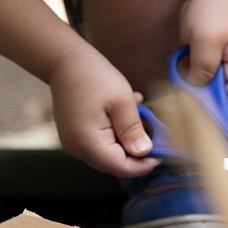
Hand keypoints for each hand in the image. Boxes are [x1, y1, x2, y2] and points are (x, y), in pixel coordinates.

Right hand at [49, 42, 159, 177]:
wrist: (65, 60)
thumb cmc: (94, 76)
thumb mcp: (121, 101)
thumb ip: (133, 130)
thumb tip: (145, 153)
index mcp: (88, 143)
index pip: (121, 168)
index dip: (144, 164)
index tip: (162, 153)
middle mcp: (77, 149)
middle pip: (114, 162)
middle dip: (137, 150)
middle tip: (155, 131)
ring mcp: (74, 142)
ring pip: (109, 151)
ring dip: (127, 137)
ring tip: (140, 114)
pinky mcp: (75, 133)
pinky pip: (100, 139)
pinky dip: (116, 129)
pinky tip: (126, 110)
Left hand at [178, 0, 227, 113]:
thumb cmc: (217, 11)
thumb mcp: (207, 38)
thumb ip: (203, 68)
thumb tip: (194, 92)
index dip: (217, 113)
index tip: (196, 107)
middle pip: (218, 106)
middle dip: (198, 101)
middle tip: (183, 86)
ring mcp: (220, 73)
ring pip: (204, 96)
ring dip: (189, 87)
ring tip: (183, 66)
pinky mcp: (207, 67)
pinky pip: (195, 83)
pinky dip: (184, 77)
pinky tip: (181, 62)